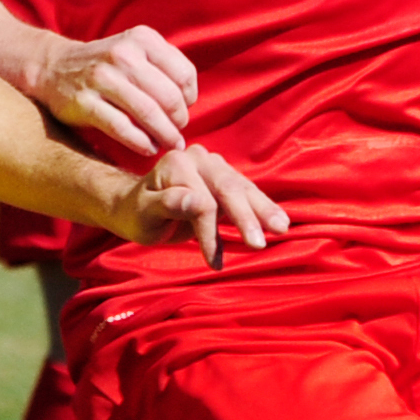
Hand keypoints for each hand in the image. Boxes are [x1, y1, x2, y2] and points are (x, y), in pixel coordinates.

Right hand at [27, 26, 197, 154]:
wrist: (54, 67)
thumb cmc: (106, 65)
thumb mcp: (135, 50)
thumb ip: (164, 66)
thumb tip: (189, 101)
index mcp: (141, 39)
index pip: (184, 74)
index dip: (189, 98)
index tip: (183, 109)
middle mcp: (122, 55)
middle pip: (169, 97)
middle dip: (179, 120)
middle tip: (178, 132)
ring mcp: (101, 78)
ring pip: (148, 113)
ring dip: (165, 135)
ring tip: (170, 144)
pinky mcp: (85, 102)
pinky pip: (122, 128)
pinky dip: (141, 142)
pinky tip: (149, 149)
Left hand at [109, 144, 287, 267]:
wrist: (138, 208)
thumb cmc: (138, 215)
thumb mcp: (144, 214)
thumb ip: (168, 205)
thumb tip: (197, 201)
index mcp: (177, 164)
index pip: (201, 200)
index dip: (209, 231)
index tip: (213, 261)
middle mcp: (198, 158)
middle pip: (227, 189)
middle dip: (245, 218)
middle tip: (259, 244)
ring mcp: (214, 166)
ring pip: (243, 189)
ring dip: (263, 210)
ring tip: (281, 228)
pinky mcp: (226, 178)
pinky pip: (247, 193)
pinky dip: (262, 208)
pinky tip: (280, 222)